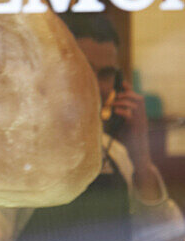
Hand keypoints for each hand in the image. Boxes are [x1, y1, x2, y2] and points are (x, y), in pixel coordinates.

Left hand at [112, 81, 161, 200]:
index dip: (128, 88)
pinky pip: (130, 114)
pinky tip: (115, 112)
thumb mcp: (119, 127)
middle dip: (125, 94)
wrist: (138, 157)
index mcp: (138, 114)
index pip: (135, 96)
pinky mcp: (137, 128)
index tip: (120, 83)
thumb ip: (113, 118)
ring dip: (122, 101)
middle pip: (136, 97)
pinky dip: (122, 111)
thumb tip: (99, 110)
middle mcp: (142, 116)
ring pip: (134, 104)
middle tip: (114, 97)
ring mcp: (140, 121)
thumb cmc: (127, 143)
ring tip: (113, 104)